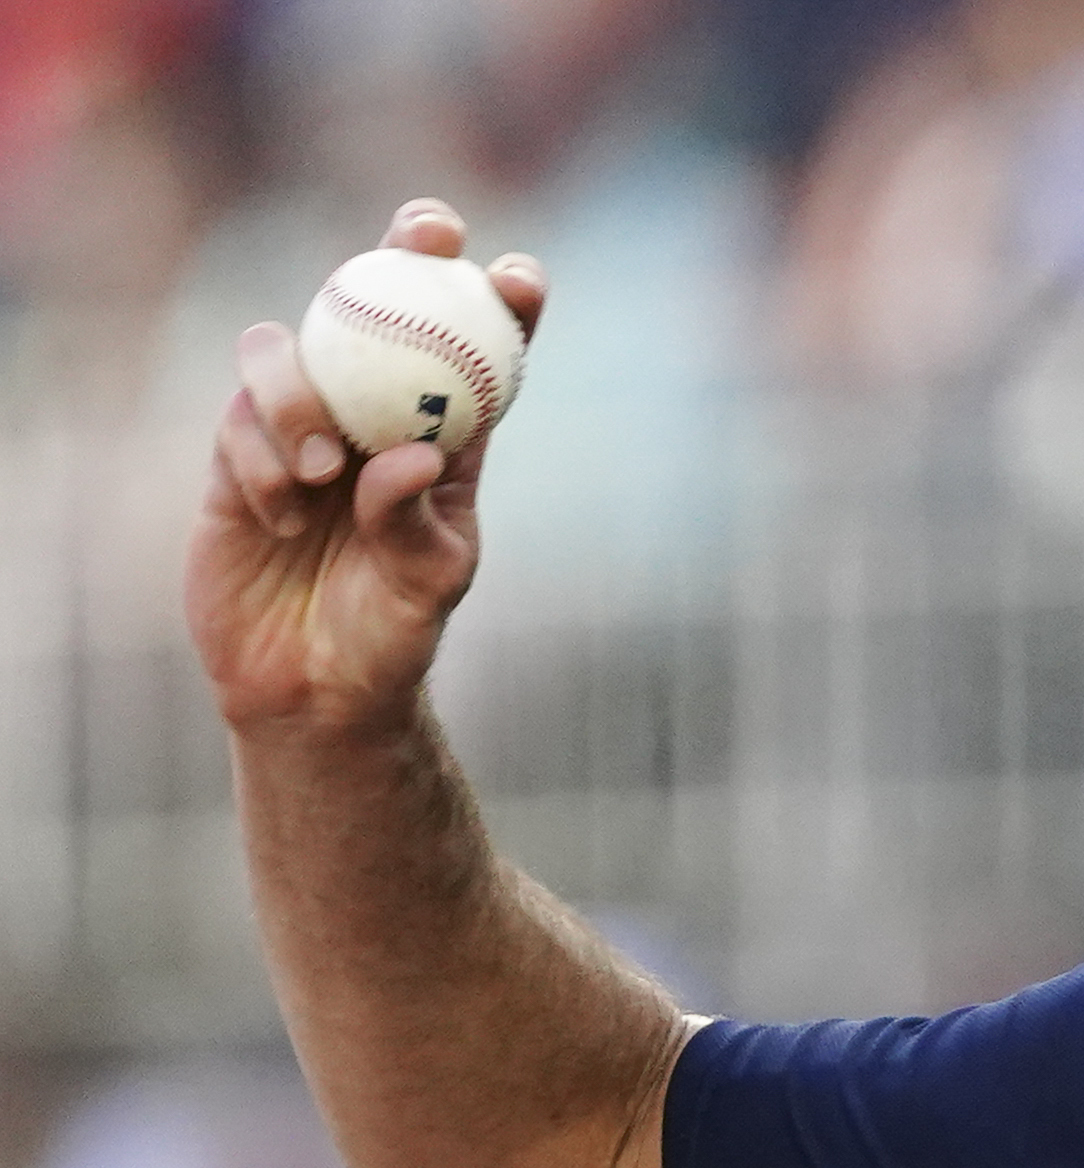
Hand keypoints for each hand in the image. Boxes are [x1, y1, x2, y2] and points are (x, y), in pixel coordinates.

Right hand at [185, 200, 545, 737]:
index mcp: (444, 441)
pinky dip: (261, 460)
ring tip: (323, 472)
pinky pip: (237, 420)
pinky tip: (280, 519)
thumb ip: (419, 520)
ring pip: (286, 351)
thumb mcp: (428, 585)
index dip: (499, 302)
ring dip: (301, 393)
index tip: (519, 277)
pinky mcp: (237, 458)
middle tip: (423, 235)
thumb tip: (414, 454)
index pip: (477, 354)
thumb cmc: (392, 635)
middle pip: (378, 307)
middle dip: (401, 252)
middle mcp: (369, 418)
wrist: (310, 689)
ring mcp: (298, 431)